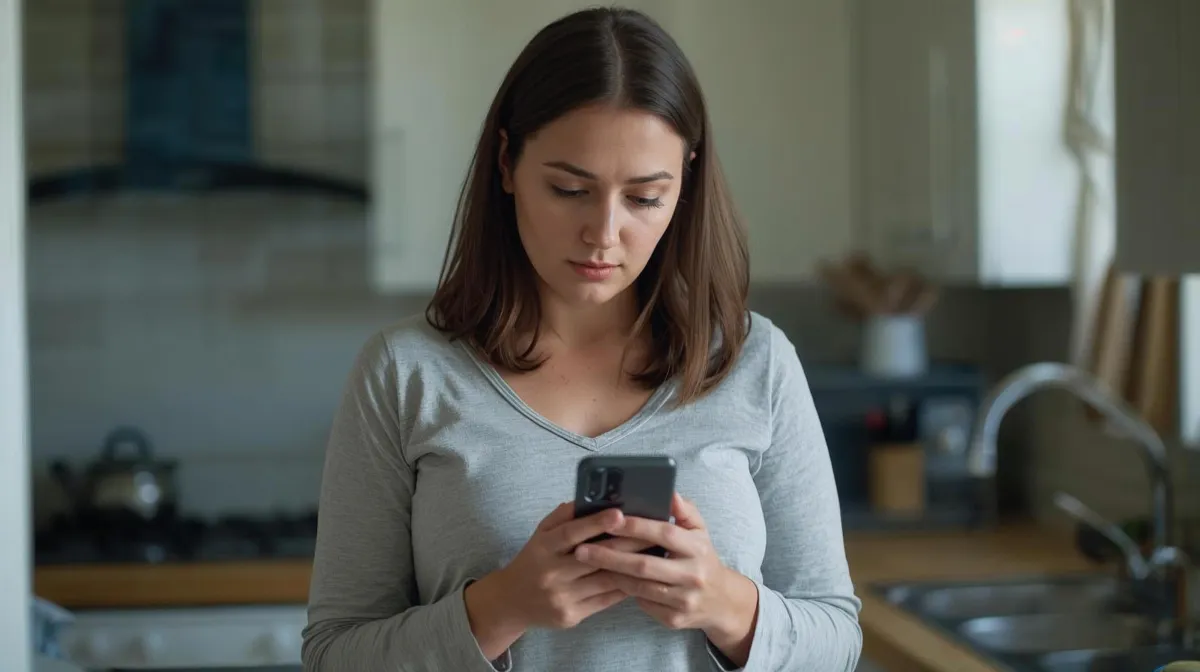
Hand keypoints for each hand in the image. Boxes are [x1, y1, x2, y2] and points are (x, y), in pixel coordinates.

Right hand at [464, 502, 650, 658]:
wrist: (512, 601)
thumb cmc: (534, 560)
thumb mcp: (540, 534)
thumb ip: (562, 516)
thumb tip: (588, 499)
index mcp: (542, 548)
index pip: (570, 533)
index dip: (595, 523)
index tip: (619, 514)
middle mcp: (551, 573)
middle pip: (594, 558)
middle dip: (626, 544)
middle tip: (652, 533)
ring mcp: (562, 597)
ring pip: (604, 581)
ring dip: (631, 567)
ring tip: (653, 554)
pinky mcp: (572, 616)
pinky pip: (605, 600)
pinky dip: (624, 587)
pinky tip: (640, 576)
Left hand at [573, 494, 759, 664]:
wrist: (721, 601)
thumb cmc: (701, 558)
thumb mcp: (700, 531)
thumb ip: (684, 510)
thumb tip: (669, 492)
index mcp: (698, 548)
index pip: (664, 533)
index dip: (636, 526)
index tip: (610, 519)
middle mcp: (693, 575)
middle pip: (644, 565)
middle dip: (609, 555)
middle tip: (581, 549)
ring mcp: (684, 600)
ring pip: (639, 587)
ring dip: (610, 574)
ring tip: (586, 564)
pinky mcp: (674, 619)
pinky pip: (643, 604)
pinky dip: (624, 591)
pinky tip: (604, 581)